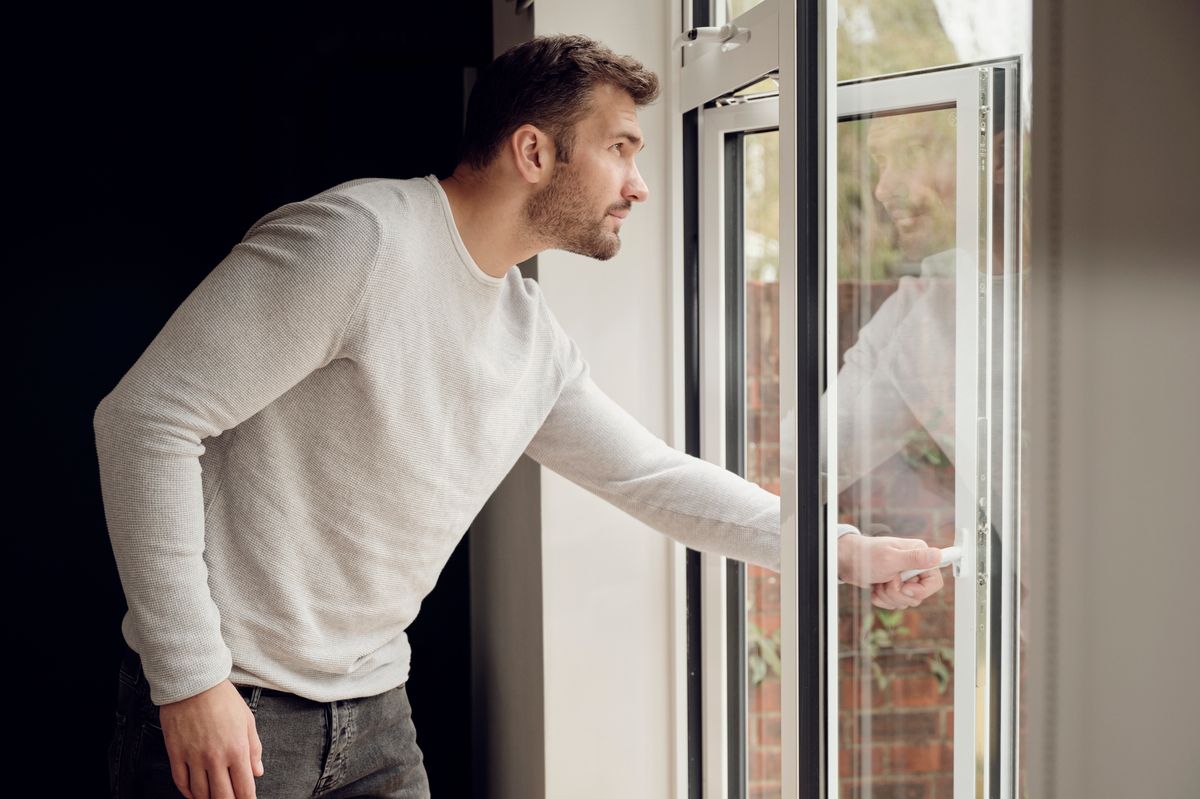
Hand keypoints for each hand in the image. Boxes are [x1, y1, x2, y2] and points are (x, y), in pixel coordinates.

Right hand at [157, 678, 263, 798]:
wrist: (194, 683)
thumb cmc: (222, 699)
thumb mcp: (248, 720)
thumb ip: (254, 748)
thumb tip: (257, 772)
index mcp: (237, 749)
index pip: (244, 788)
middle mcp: (215, 758)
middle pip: (222, 797)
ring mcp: (194, 758)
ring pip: (200, 793)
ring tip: (214, 798)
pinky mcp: (176, 754)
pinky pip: (181, 782)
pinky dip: (188, 793)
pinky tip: (194, 793)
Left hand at [837, 533, 945, 608]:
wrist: (846, 561)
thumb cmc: (866, 555)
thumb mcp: (891, 558)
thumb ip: (915, 559)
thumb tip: (938, 555)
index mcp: (919, 555)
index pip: (935, 581)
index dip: (921, 590)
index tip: (905, 588)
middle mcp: (914, 567)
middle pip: (918, 596)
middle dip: (898, 593)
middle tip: (886, 579)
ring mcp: (904, 579)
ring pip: (905, 602)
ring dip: (888, 595)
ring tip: (879, 581)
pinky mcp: (894, 587)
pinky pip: (894, 604)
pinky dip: (882, 598)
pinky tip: (875, 587)